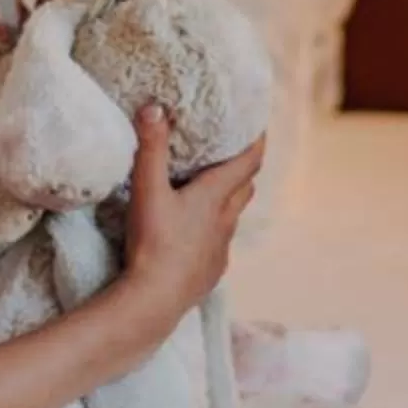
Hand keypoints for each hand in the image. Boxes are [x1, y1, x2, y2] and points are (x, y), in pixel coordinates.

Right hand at [118, 105, 264, 327]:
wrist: (156, 300)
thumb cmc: (154, 243)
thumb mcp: (148, 190)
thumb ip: (151, 148)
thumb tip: (154, 108)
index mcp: (215, 197)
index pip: (248, 162)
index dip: (257, 142)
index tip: (260, 127)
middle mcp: (226, 221)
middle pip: (244, 188)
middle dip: (242, 170)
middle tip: (233, 155)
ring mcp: (221, 249)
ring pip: (233, 217)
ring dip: (229, 202)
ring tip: (214, 193)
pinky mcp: (212, 272)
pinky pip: (220, 245)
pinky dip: (214, 232)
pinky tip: (197, 236)